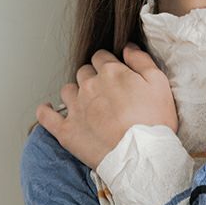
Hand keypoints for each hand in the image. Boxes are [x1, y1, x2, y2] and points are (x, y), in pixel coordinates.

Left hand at [35, 44, 178, 169]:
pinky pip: (46, 117)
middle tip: (105, 94)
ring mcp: (76, 108)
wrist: (140, 157)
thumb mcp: (159, 84)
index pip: (101, 57)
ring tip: (85, 105)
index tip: (114, 75)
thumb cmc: (153, 123)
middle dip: (92, 79)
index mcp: (111, 72)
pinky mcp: (67, 130)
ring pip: (67, 90)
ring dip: (74, 94)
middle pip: (83, 72)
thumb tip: (128, 47)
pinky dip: (46, 112)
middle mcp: (89, 86)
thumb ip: (142, 61)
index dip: (108, 64)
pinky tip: (49, 110)